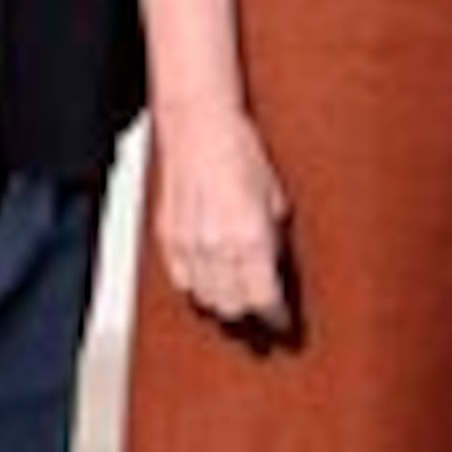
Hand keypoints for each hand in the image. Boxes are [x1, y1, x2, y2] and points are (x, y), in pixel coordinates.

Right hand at [153, 106, 293, 331]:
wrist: (199, 128)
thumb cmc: (241, 153)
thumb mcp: (275, 198)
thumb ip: (274, 239)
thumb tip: (275, 266)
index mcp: (250, 238)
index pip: (264, 299)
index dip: (276, 318)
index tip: (283, 324)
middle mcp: (217, 247)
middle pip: (233, 306)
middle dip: (252, 312)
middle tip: (263, 310)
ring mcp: (188, 244)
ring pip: (205, 299)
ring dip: (224, 303)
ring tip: (238, 297)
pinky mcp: (167, 238)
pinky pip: (182, 281)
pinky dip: (197, 287)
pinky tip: (209, 280)